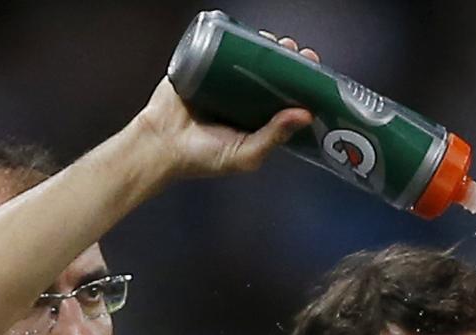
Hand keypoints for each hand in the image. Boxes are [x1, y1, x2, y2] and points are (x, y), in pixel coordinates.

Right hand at [136, 34, 318, 181]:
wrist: (159, 145)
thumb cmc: (203, 158)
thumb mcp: (246, 154)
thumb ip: (274, 136)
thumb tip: (305, 114)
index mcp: (258, 120)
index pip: (287, 97)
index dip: (303, 84)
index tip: (316, 73)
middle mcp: (245, 99)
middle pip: (273, 73)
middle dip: (289, 61)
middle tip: (299, 53)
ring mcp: (224, 80)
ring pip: (250, 58)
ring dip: (267, 47)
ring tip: (278, 42)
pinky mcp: (203, 66)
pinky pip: (223, 48)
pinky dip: (237, 38)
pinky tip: (251, 35)